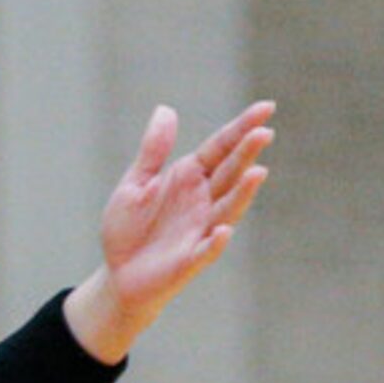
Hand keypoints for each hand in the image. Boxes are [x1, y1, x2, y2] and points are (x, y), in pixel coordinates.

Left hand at [64, 101, 273, 363]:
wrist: (118, 274)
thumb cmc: (128, 228)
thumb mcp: (135, 183)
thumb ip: (153, 150)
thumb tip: (166, 109)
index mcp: (189, 177)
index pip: (220, 148)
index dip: (241, 128)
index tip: (266, 108)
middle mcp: (202, 200)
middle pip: (229, 172)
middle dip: (246, 153)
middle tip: (264, 131)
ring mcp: (200, 229)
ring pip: (227, 207)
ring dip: (242, 193)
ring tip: (258, 172)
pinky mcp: (190, 259)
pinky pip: (206, 249)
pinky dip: (215, 241)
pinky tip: (223, 230)